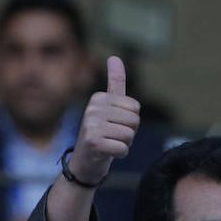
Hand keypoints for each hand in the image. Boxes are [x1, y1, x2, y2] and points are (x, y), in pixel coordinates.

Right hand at [67, 56, 140, 184]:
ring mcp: (91, 125)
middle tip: (112, 137)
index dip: (130, 121)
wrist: (85, 163)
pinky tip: (107, 154)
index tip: (114, 125)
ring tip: (109, 144)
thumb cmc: (102, 134)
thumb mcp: (109, 107)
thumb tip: (114, 57)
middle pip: (134, 121)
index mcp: (98, 98)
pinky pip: (123, 148)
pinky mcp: (93, 143)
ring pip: (129, 135)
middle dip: (129, 133)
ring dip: (124, 144)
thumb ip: (115, 83)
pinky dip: (119, 154)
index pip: (135, 108)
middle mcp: (92, 109)